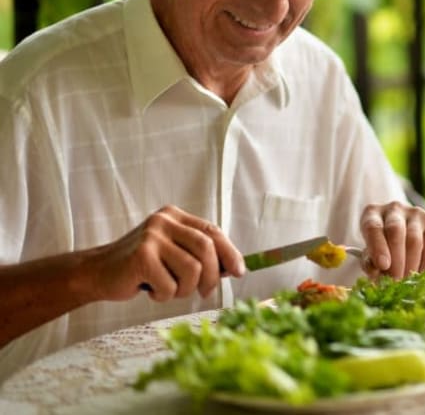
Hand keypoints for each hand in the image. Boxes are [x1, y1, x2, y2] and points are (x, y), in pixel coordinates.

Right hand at [87, 205, 242, 301]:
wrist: (96, 273)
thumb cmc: (140, 267)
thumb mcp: (171, 252)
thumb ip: (198, 254)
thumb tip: (235, 268)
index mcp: (175, 216)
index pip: (212, 232)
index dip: (230, 253)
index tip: (239, 272)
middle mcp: (164, 221)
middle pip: (207, 249)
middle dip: (212, 276)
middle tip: (205, 293)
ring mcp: (152, 237)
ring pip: (192, 270)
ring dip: (185, 289)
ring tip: (169, 290)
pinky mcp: (141, 257)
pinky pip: (170, 285)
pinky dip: (164, 296)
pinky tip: (150, 290)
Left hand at [359, 201, 424, 279]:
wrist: (403, 237)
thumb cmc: (381, 249)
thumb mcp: (370, 255)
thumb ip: (370, 263)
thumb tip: (376, 273)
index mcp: (372, 214)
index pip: (373, 227)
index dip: (378, 247)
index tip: (382, 266)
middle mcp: (394, 209)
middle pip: (396, 231)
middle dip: (396, 260)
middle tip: (396, 282)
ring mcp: (417, 214)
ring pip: (415, 241)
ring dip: (411, 266)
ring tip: (408, 283)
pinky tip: (421, 277)